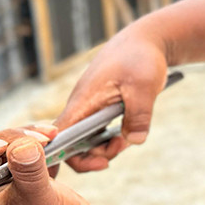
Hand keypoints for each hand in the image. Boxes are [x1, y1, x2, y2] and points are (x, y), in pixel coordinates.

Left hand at [0, 125, 102, 204]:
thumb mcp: (40, 201)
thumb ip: (28, 173)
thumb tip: (22, 144)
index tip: (2, 146)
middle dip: (9, 139)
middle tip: (39, 138)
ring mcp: (0, 180)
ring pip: (2, 144)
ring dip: (24, 136)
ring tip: (50, 135)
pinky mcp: (18, 173)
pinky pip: (18, 147)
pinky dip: (34, 139)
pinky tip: (51, 137)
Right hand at [56, 24, 168, 171]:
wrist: (144, 41)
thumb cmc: (139, 58)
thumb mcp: (144, 86)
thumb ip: (139, 115)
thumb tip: (134, 141)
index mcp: (82, 102)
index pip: (59, 138)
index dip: (65, 157)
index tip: (97, 163)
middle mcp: (80, 108)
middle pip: (72, 145)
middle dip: (95, 156)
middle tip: (121, 147)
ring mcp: (88, 109)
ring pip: (85, 141)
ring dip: (105, 148)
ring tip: (128, 139)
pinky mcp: (98, 110)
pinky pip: (96, 133)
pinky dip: (109, 140)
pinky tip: (126, 135)